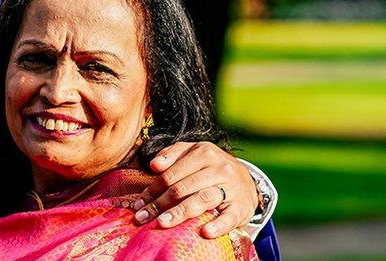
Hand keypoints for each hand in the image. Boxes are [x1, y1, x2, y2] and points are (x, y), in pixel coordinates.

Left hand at [132, 142, 256, 237]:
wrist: (247, 180)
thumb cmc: (211, 167)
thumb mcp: (193, 153)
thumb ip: (172, 154)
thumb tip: (154, 165)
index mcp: (203, 152)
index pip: (171, 174)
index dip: (152, 189)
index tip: (139, 203)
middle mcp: (218, 168)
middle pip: (183, 187)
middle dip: (159, 203)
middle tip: (143, 217)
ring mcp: (231, 187)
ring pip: (202, 199)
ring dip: (180, 212)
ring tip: (162, 222)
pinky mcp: (242, 207)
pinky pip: (229, 217)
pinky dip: (217, 225)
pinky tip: (204, 232)